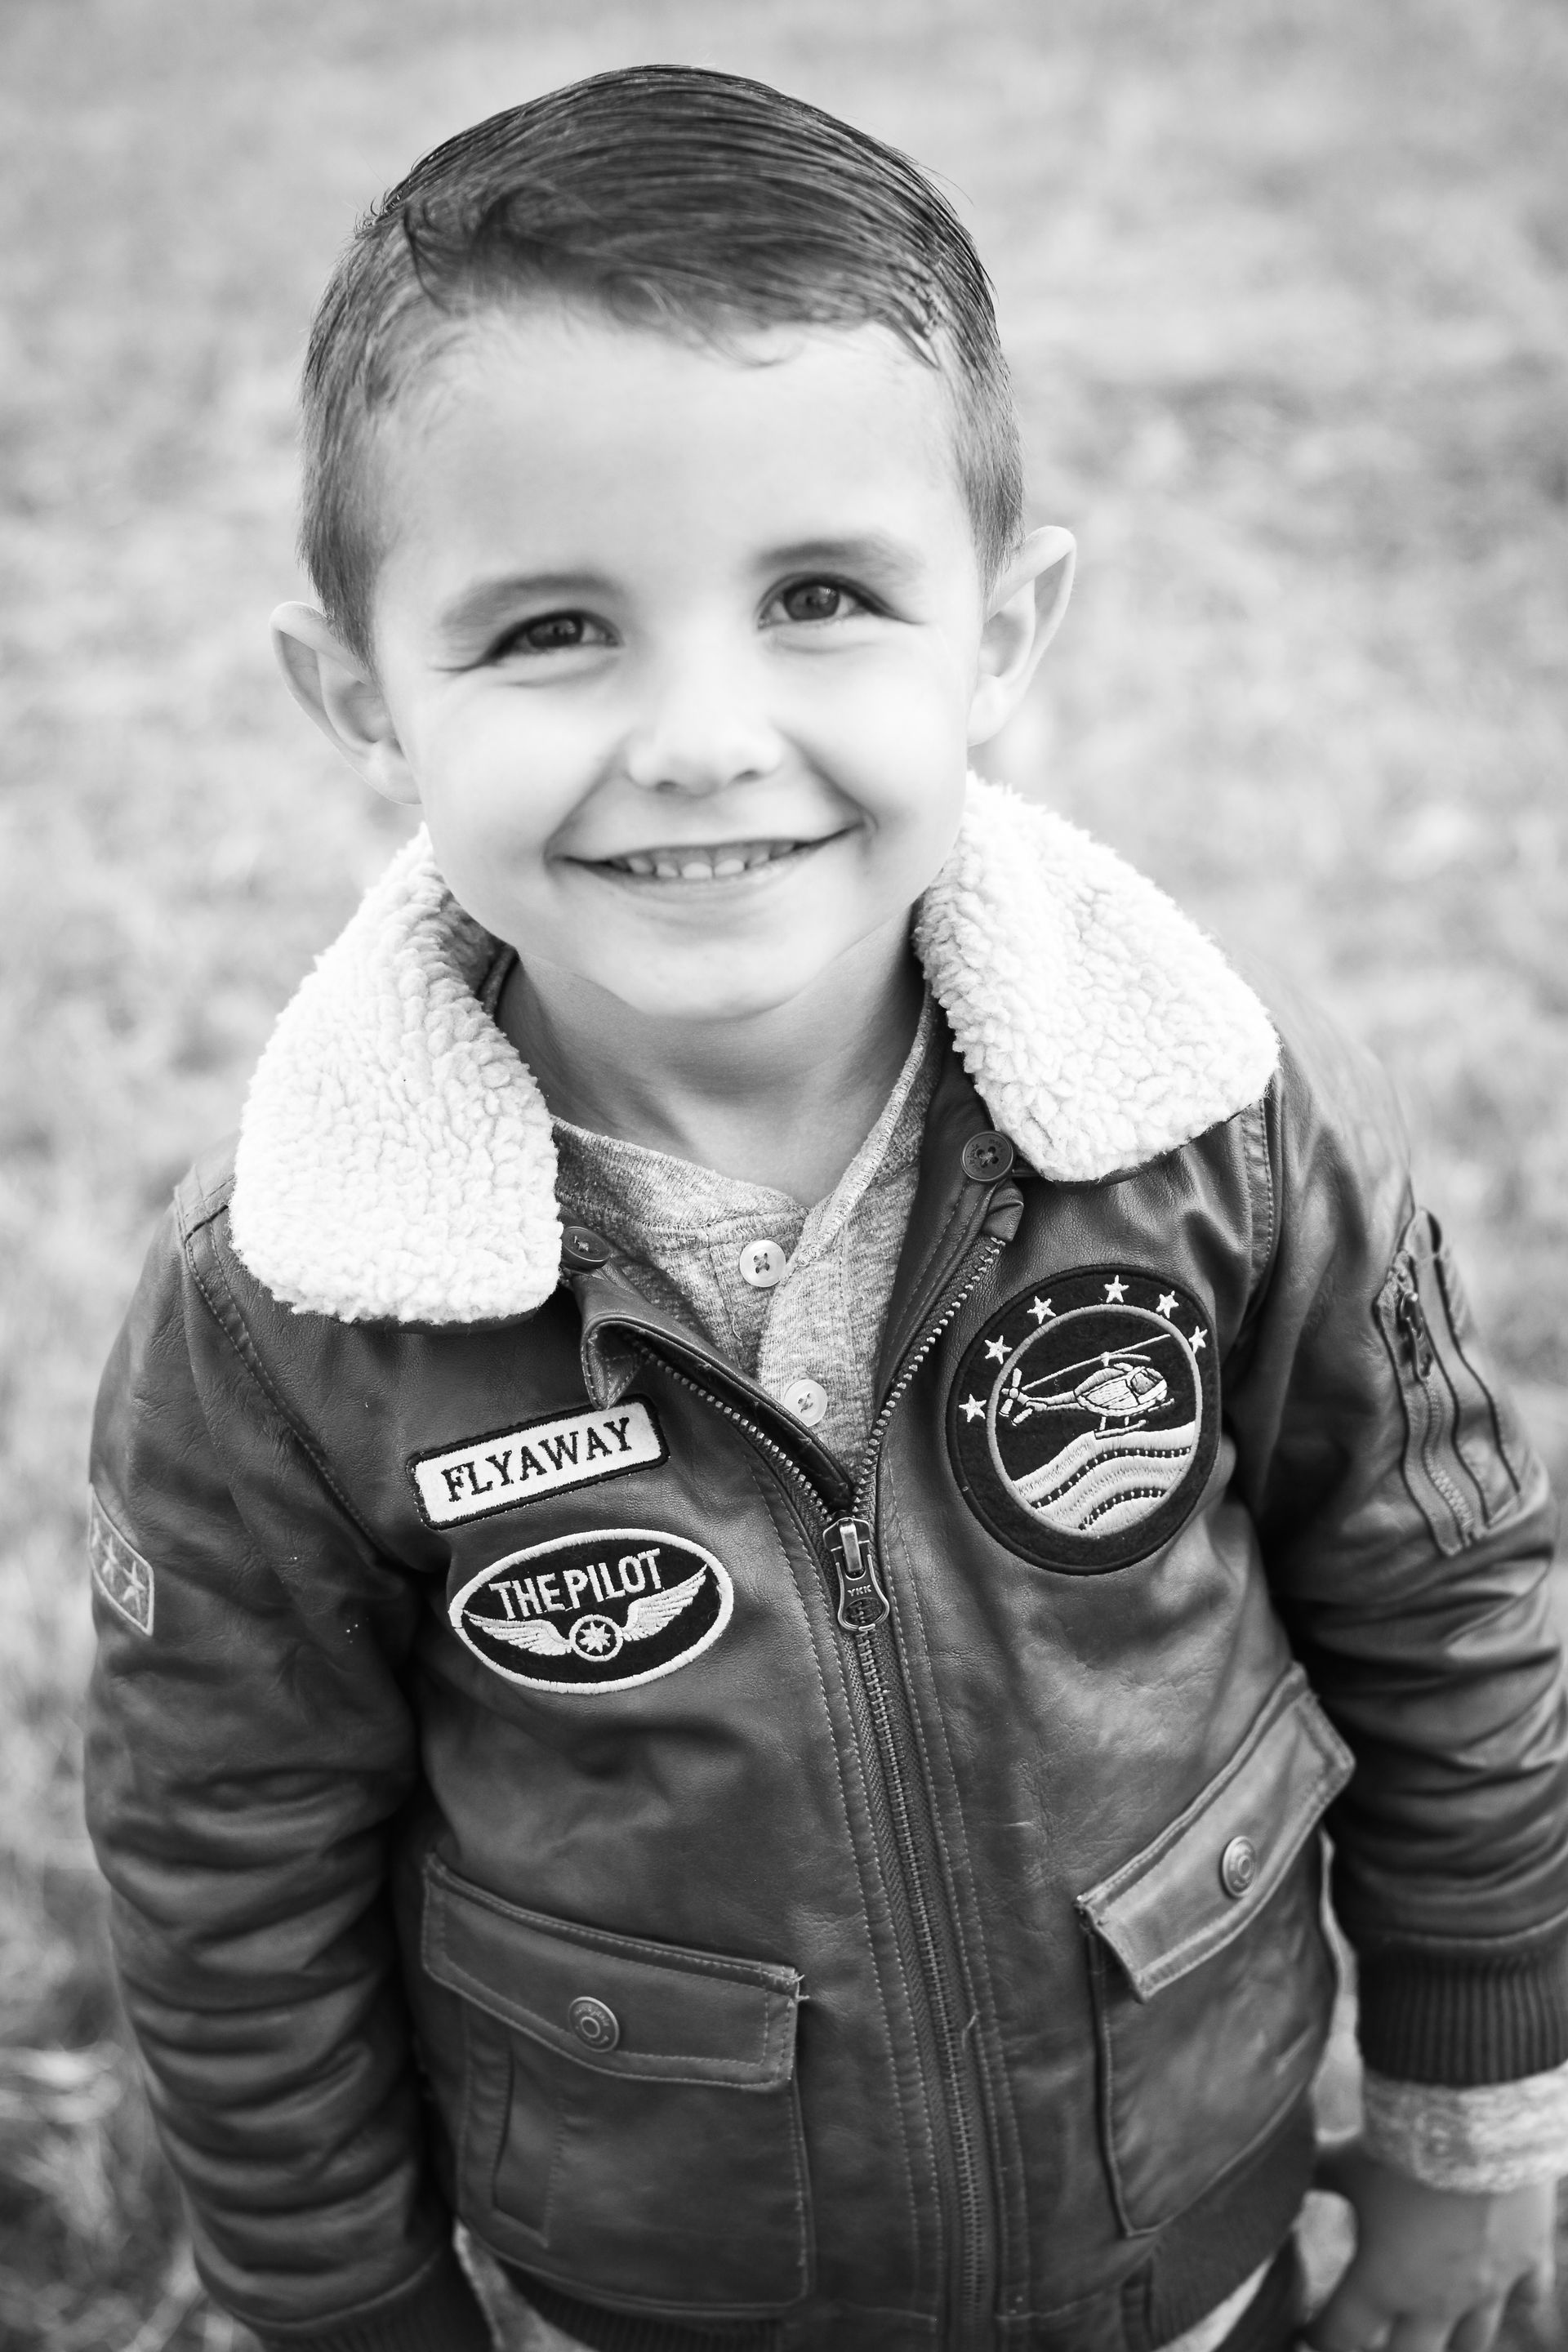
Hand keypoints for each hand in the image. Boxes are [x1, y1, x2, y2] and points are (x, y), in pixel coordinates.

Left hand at [1305, 2139, 1556, 2351]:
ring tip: (1432, 2334)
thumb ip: (1314, 2173)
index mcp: (1381, 2282)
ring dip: (1449, 2342)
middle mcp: (1435, 2300)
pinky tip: (1502, 2295)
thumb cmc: (1401, 2146)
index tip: (1308, 2333)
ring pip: (1471, 2344)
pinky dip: (1514, 2298)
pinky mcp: (1526, 2260)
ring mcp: (1487, 2287)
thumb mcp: (1345, 2161)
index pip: (1342, 2335)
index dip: (1319, 2336)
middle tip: (1372, 2339)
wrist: (1475, 2123)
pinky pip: (1526, 2297)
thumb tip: (1272, 2160)